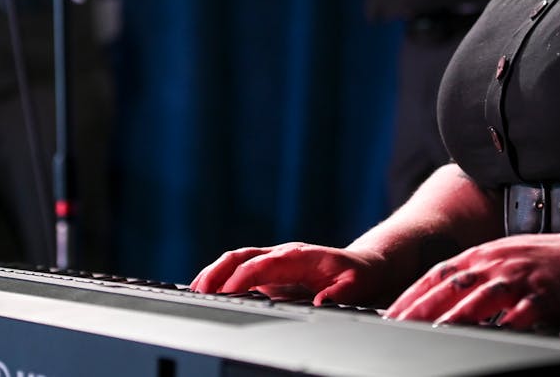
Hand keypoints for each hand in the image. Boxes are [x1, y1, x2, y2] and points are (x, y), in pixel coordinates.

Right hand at [190, 242, 395, 307]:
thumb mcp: (358, 284)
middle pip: (242, 256)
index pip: (263, 263)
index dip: (243, 277)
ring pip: (237, 262)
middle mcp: (282, 255)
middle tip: (198, 291)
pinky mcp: (271, 273)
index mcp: (299, 256)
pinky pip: (241, 271)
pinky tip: (207, 293)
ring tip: (194, 292)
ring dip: (214, 274)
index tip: (226, 291)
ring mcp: (274, 263)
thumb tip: (320, 303)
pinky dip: (221, 279)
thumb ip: (340, 293)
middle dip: (218, 271)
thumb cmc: (360, 275)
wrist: (364, 267)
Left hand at [386, 233, 559, 330]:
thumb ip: (471, 275)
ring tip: (434, 331)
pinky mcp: (543, 296)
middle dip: (421, 308)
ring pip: (480, 297)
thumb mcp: (502, 259)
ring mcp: (518, 278)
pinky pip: (521, 313)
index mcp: (481, 255)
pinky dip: (505, 324)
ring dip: (454, 315)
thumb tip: (437, 297)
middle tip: (398, 326)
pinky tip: (493, 335)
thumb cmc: (543, 263)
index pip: (436, 274)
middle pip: (451, 285)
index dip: (411, 294)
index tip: (389, 313)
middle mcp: (495, 263)